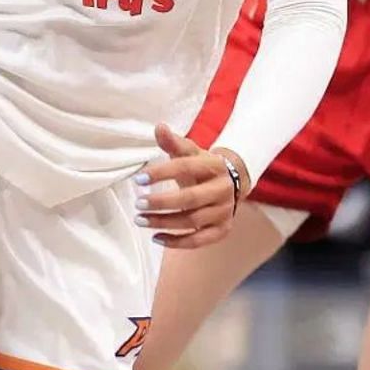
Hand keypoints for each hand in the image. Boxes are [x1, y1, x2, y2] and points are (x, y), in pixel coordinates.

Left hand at [135, 124, 247, 249]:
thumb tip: (159, 127)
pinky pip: (199, 240)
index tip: (138, 179)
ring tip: (140, 219)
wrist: (231, 182)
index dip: (162, 173)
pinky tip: (156, 237)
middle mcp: (223, 189)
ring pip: (192, 221)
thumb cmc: (202, 167)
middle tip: (138, 203)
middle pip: (190, 199)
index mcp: (215, 166)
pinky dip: (177, 242)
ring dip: (164, 222)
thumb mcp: (191, 153)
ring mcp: (224, 211)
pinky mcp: (222, 230)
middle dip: (162, 202)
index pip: (186, 168)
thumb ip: (174, 143)